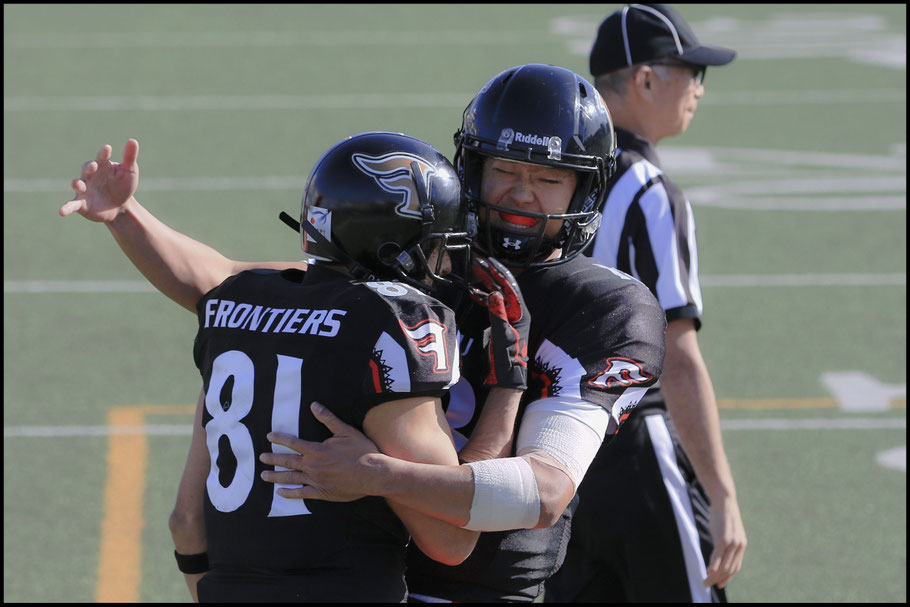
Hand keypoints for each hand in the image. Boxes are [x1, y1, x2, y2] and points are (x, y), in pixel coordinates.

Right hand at [59, 139, 139, 221]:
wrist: (121, 208)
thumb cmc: (124, 187)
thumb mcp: (129, 173)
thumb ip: (129, 158)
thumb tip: (133, 140)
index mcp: (102, 167)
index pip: (101, 158)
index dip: (103, 154)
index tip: (107, 149)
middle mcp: (90, 176)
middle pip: (86, 169)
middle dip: (88, 167)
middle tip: (93, 166)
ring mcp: (85, 190)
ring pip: (77, 184)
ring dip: (77, 184)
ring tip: (79, 185)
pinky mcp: (82, 204)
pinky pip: (72, 205)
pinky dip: (66, 208)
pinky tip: (61, 212)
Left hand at [259, 402, 381, 501]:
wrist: (373, 474)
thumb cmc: (361, 451)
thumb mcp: (346, 431)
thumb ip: (328, 419)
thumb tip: (314, 405)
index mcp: (316, 450)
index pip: (293, 443)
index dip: (280, 438)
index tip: (269, 436)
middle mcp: (312, 466)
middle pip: (287, 461)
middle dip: (273, 458)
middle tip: (261, 457)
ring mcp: (316, 480)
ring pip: (291, 478)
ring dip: (276, 476)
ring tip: (264, 475)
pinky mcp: (321, 492)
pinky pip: (301, 493)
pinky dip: (289, 493)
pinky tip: (280, 492)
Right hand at [468, 256, 529, 389]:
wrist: (506, 376)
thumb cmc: (507, 358)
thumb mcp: (502, 335)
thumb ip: (498, 313)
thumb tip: (494, 292)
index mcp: (520, 313)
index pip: (510, 287)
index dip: (499, 273)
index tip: (489, 262)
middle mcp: (516, 312)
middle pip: (503, 287)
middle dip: (491, 274)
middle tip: (479, 263)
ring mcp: (508, 317)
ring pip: (496, 295)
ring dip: (485, 284)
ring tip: (474, 273)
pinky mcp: (501, 323)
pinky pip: (492, 305)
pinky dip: (482, 298)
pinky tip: (473, 293)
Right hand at [704, 494, 746, 588]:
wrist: (725, 500)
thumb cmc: (723, 514)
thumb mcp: (727, 530)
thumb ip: (726, 540)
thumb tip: (720, 547)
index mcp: (741, 545)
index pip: (735, 567)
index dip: (727, 577)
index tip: (719, 584)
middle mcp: (739, 546)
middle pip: (729, 569)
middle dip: (718, 579)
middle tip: (708, 585)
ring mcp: (732, 543)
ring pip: (723, 565)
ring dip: (713, 576)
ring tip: (705, 582)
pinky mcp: (723, 540)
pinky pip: (718, 557)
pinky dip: (713, 566)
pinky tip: (708, 572)